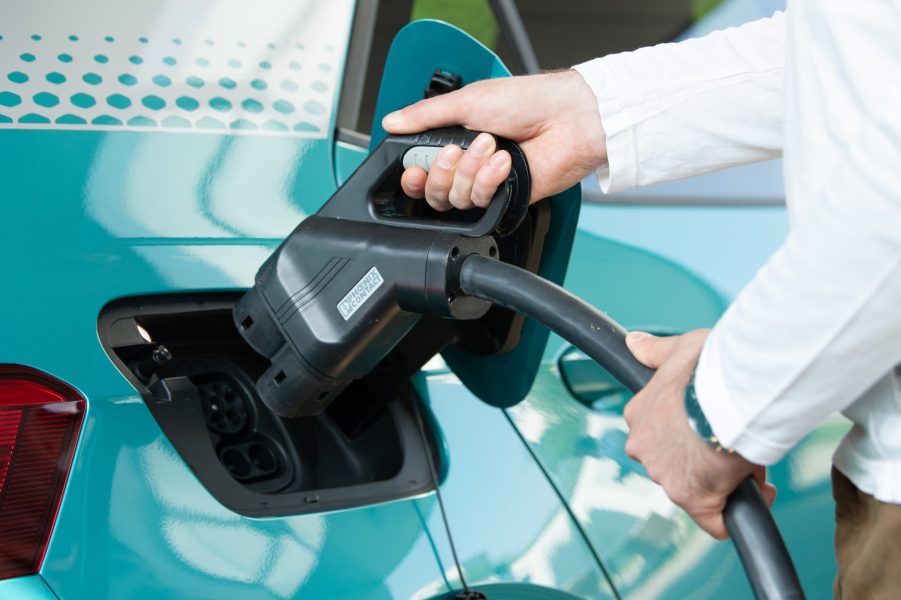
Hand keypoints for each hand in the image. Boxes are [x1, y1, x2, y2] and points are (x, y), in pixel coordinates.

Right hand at [381, 70, 605, 210]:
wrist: (567, 119)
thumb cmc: (528, 102)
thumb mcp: (467, 101)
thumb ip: (425, 116)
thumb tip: (392, 121)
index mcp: (456, 137)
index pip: (421, 168)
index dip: (413, 174)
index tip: (413, 169)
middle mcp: (469, 163)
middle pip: (434, 192)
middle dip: (443, 172)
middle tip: (456, 150)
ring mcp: (486, 182)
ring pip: (456, 199)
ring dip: (471, 171)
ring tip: (493, 147)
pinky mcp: (505, 197)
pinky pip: (481, 201)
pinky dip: (489, 180)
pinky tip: (505, 162)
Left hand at [623, 330, 776, 539]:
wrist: (730, 389)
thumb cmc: (709, 366)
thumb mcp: (680, 348)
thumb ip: (656, 351)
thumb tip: (634, 343)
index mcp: (641, 414)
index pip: (660, 433)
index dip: (688, 431)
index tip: (712, 423)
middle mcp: (644, 447)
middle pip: (676, 461)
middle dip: (705, 455)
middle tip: (732, 438)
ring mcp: (665, 475)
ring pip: (694, 486)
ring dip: (722, 476)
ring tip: (748, 453)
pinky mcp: (693, 498)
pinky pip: (714, 520)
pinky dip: (735, 510)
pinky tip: (758, 491)